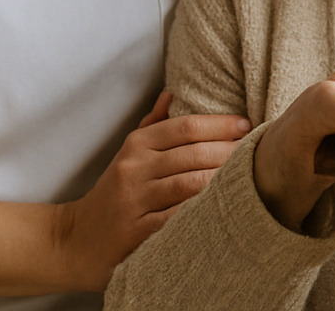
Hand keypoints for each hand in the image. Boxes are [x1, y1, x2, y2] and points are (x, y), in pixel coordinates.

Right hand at [58, 91, 248, 289]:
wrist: (76, 240)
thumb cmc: (112, 193)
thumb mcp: (126, 154)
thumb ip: (151, 125)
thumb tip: (172, 93)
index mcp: (136, 145)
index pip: (184, 127)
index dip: (219, 124)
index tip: (246, 125)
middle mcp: (134, 168)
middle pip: (192, 153)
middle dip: (229, 151)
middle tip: (258, 152)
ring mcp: (135, 201)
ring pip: (189, 183)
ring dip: (223, 180)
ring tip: (250, 178)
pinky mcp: (136, 233)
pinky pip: (177, 219)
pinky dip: (202, 213)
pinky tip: (225, 210)